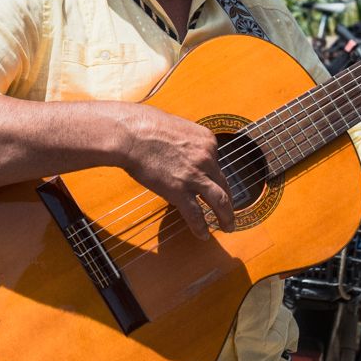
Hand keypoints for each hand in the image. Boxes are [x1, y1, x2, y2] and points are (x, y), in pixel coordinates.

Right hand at [115, 104, 233, 237]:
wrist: (129, 134)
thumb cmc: (144, 125)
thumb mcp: (176, 127)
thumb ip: (186, 142)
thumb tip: (182, 153)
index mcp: (207, 140)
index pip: (215, 162)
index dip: (211, 175)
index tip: (208, 183)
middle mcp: (206, 157)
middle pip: (223, 183)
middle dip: (229, 200)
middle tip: (230, 212)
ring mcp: (195, 175)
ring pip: (220, 201)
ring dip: (226, 216)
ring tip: (228, 227)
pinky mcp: (179, 190)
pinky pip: (196, 214)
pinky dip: (201, 227)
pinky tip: (203, 234)